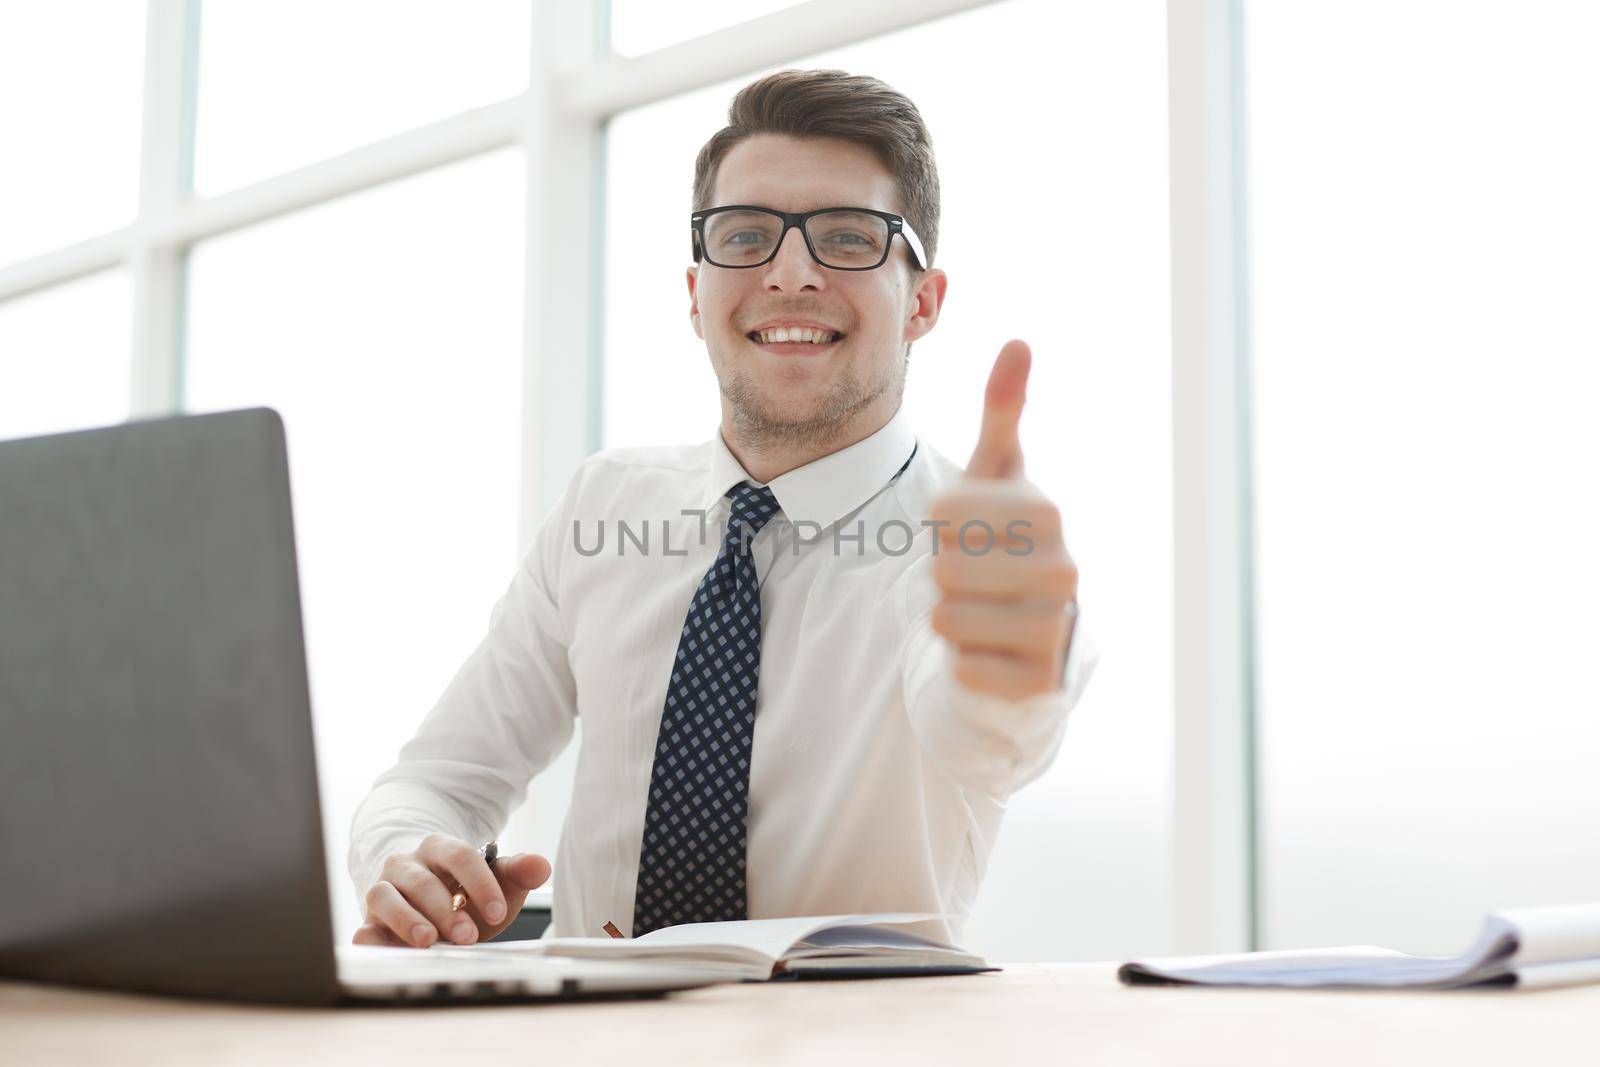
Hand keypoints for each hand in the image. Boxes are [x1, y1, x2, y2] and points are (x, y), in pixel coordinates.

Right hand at [352, 833, 551, 948]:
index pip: (460, 856)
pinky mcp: (369, 920)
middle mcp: (406, 864)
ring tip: (428, 941)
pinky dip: (368, 938)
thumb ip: (517, 873)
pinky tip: (381, 947)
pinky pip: (362, 926)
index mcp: (440, 847)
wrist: (428, 902)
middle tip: (469, 936)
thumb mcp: (494, 882)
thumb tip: (541, 865)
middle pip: (424, 882)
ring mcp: (383, 890)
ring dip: (406, 920)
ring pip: (384, 897)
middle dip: (447, 910)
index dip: (480, 884)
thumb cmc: (463, 891)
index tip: (497, 912)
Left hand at [928, 340, 1078, 700]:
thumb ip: (1003, 411)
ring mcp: (1055, 628)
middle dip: (941, 575)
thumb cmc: (1001, 542)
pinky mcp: (1038, 681)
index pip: (942, 511)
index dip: (938, 524)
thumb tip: (1018, 340)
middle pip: (942, 567)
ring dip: (948, 619)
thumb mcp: (996, 475)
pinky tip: (989, 651)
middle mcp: (1064, 570)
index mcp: (1046, 512)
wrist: (1025, 631)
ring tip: (978, 612)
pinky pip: (961, 669)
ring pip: (945, 619)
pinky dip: (961, 664)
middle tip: (971, 578)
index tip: (966, 531)